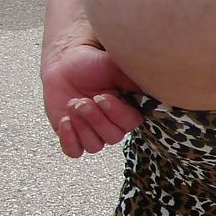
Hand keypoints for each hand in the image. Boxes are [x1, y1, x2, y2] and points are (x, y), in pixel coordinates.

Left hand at [42, 41, 143, 157]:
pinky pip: (74, 151)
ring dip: (81, 126)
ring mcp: (92, 133)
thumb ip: (133, 78)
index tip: (101, 97)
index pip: (130, 123)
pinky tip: (65, 121)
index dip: (115, 113)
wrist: (65, 64)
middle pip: (112, 137)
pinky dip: (69, 140)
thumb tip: (150, 86)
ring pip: (94, 146)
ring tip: (72, 105)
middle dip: (95, 119)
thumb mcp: (115, 66)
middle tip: (83, 101)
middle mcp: (112, 125)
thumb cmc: (92, 64)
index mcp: (127, 109)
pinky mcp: (73, 137)